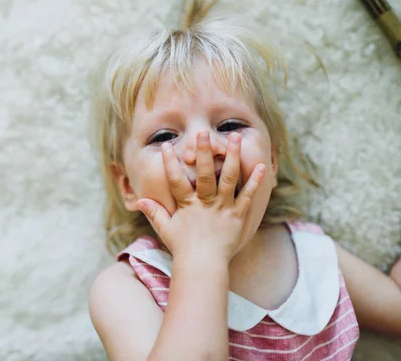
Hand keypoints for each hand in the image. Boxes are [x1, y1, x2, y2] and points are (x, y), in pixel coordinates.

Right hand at [136, 131, 265, 263]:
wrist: (204, 267)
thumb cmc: (183, 248)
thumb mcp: (165, 229)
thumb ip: (154, 212)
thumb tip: (140, 200)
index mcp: (188, 205)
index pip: (176, 179)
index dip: (170, 162)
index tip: (167, 145)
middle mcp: (206, 203)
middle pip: (206, 173)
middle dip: (205, 152)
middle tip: (204, 133)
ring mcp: (223, 208)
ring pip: (229, 178)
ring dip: (232, 157)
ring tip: (234, 137)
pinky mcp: (238, 216)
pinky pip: (247, 195)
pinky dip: (254, 181)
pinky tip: (261, 165)